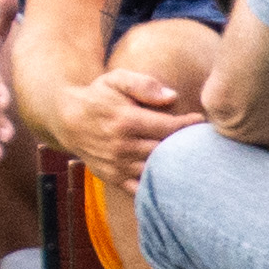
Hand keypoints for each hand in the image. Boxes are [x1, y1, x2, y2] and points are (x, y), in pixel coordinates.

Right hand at [72, 64, 206, 176]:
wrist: (67, 119)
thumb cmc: (99, 96)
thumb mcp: (116, 80)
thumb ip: (143, 84)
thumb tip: (172, 97)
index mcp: (126, 121)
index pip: (169, 128)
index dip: (188, 125)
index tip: (200, 121)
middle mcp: (122, 146)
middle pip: (166, 152)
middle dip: (186, 148)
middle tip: (202, 142)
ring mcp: (117, 165)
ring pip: (156, 172)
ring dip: (175, 168)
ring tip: (190, 160)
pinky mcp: (113, 178)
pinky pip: (140, 189)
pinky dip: (157, 187)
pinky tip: (170, 179)